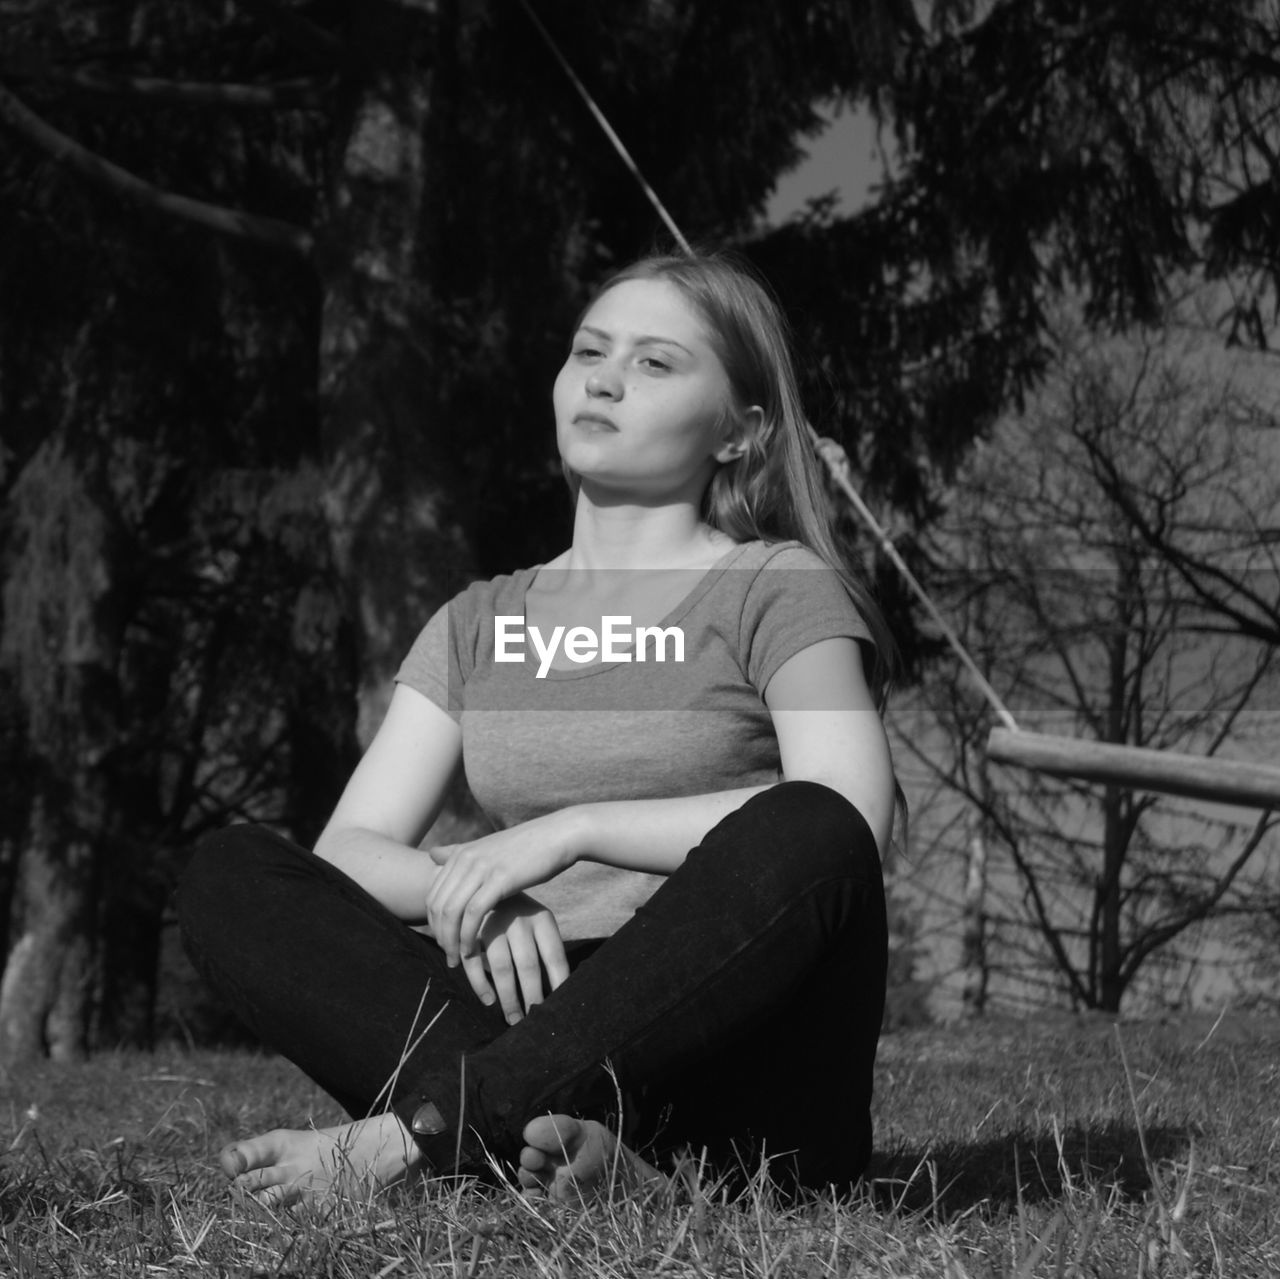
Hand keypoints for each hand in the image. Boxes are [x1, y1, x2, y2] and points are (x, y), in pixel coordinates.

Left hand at [425, 813, 580, 966]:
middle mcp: (466, 858)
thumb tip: (432, 853)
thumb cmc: (528, 847)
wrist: (559, 835)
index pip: (433, 895)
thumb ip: (460, 853)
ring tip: (459, 959)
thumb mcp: (490, 847)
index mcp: (461, 853)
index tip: (444, 943)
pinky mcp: (499, 879)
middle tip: (450, 957)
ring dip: (451, 941)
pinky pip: (473, 913)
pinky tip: (473, 951)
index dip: (434, 924)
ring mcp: (481, 868)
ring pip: (451, 911)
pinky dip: (468, 936)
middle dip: (440, 936)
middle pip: (438, 905)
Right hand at [463, 893, 568, 1023]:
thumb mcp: (536, 922)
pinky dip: (480, 984)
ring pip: (502, 968)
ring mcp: (495, 923)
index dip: (559, 983)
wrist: (482, 883)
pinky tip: (488, 1000)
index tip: (561, 1006)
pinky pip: (475, 963)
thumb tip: (560, 990)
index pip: (555, 956)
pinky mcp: (471, 930)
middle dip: (532, 996)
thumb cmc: (519, 915)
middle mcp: (520, 920)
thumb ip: (544, 949)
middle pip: (529, 966)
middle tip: (535, 1020)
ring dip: (508, 998)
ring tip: (514, 1019)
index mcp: (542, 918)